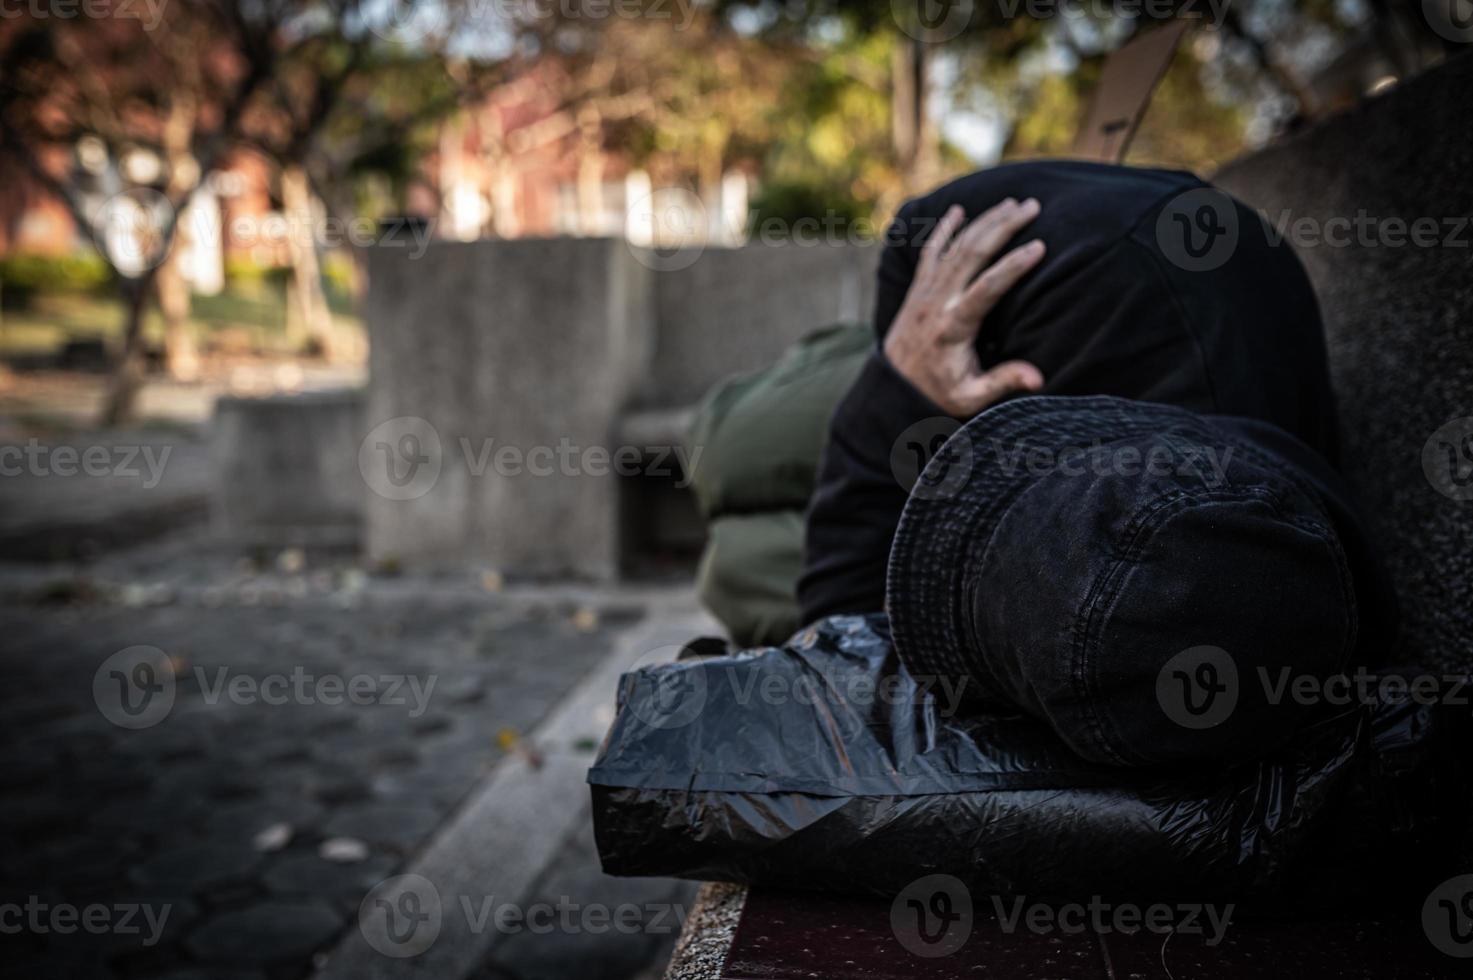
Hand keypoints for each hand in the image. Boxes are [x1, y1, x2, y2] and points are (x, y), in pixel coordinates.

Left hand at [882, 198, 1046, 417]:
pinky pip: (929, 251)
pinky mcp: (917, 289)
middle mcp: (937, 303)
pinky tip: (958, 209)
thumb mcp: (970, 397)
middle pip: (971, 255)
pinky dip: (943, 229)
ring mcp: (925, 292)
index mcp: (953, 327)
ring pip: (955, 247)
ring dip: (984, 222)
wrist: (893, 388)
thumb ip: (1003, 382)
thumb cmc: (938, 392)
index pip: (987, 289)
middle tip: (1033, 207)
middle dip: (1003, 227)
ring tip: (1013, 203)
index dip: (1013, 266)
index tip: (1040, 247)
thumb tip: (1039, 379)